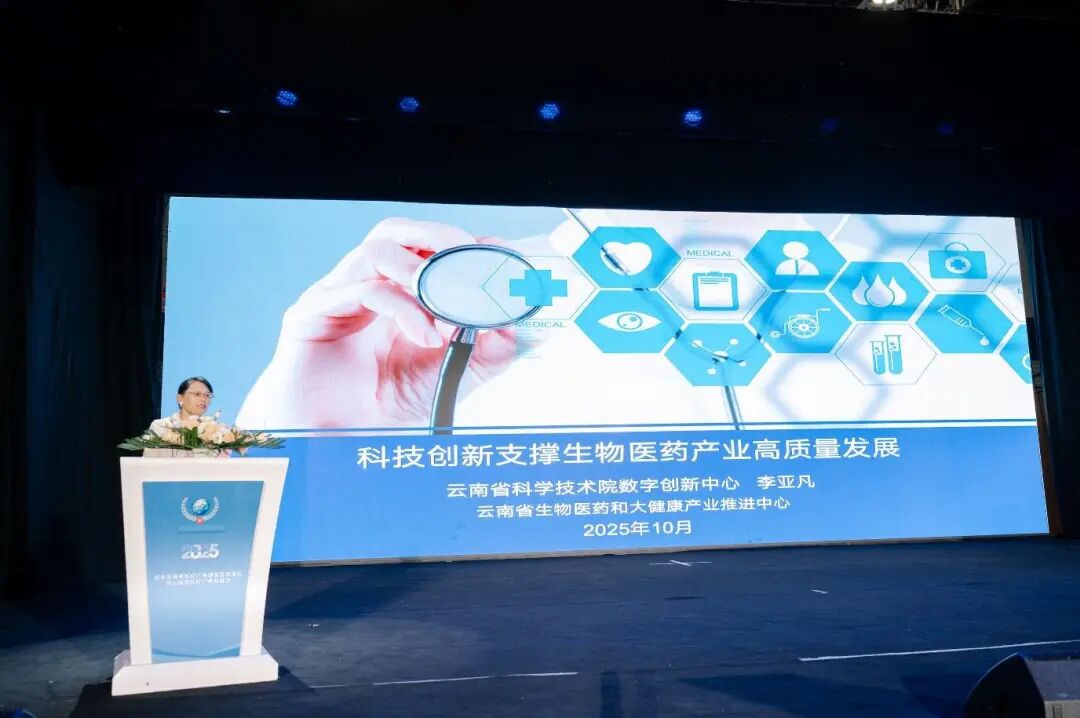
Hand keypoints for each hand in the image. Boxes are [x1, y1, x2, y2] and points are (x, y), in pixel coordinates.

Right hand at [237, 218, 517, 428]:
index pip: (426, 245)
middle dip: (442, 238)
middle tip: (474, 263)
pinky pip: (364, 291)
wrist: (336, 443)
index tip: (501, 256)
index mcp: (394, 290)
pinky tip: (428, 338)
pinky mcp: (310, 315)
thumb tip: (515, 319)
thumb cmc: (384, 404)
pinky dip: (405, 310)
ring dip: (423, 273)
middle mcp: (362, 284)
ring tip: (449, 310)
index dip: (464, 244)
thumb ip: (486, 348)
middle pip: (397, 231)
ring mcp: (334, 296)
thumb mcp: (452, 375)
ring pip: (377, 250)